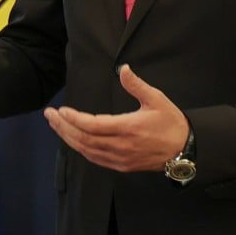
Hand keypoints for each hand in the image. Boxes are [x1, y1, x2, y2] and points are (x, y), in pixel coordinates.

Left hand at [43, 64, 187, 171]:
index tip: (61, 110)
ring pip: (87, 150)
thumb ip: (136, 85)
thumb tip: (123, 68)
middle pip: (84, 139)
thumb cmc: (171, 122)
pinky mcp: (121, 166)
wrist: (185, 150)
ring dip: (68, 138)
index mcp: (128, 128)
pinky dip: (80, 148)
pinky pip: (95, 158)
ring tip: (55, 125)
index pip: (93, 126)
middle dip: (63, 127)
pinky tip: (73, 140)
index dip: (74, 119)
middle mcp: (120, 146)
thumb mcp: (156, 99)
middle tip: (49, 115)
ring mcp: (120, 159)